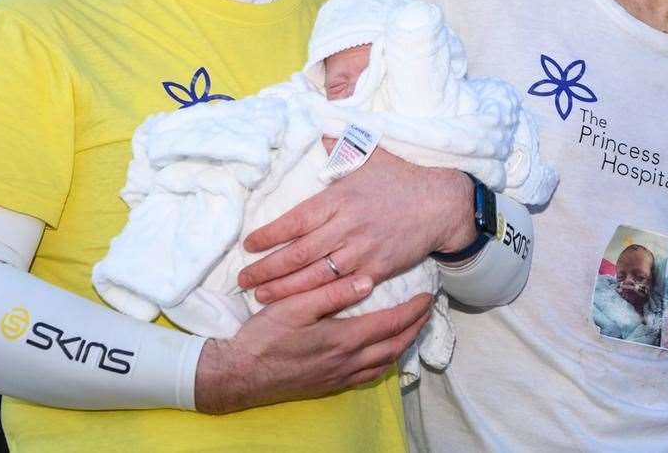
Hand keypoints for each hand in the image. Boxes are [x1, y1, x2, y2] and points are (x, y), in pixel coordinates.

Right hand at [195, 274, 430, 413]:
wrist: (239, 375)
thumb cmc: (264, 336)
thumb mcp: (295, 306)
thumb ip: (332, 293)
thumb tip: (368, 280)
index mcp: (344, 339)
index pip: (391, 323)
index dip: (413, 310)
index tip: (428, 296)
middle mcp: (348, 362)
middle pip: (395, 346)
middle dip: (415, 328)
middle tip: (427, 312)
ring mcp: (339, 377)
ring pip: (385, 364)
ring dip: (402, 346)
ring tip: (410, 329)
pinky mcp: (328, 387)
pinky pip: (368, 377)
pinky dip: (383, 363)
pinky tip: (381, 355)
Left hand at [239, 149, 470, 302]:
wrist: (441, 204)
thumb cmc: (403, 179)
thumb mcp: (372, 156)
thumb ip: (342, 146)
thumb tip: (322, 128)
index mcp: (339, 199)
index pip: (295, 221)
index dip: (269, 235)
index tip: (250, 245)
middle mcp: (346, 226)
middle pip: (298, 254)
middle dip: (267, 269)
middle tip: (243, 279)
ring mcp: (361, 250)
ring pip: (315, 276)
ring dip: (285, 289)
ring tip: (261, 296)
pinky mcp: (376, 269)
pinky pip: (342, 288)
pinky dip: (319, 299)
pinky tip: (302, 306)